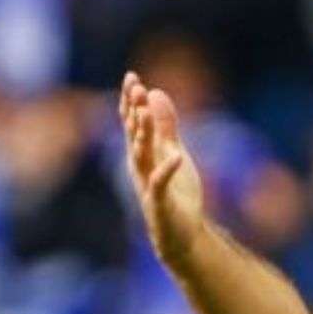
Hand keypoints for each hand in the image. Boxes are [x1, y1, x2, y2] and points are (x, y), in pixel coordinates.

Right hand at [118, 71, 206, 266]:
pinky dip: (167, 170)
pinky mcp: (159, 203)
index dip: (131, 101)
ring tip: (145, 112)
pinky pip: (161, 184)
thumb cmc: (176, 195)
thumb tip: (156, 93)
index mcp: (142, 154)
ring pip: (142, 156)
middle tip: (135, 87)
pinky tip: (176, 156)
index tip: (131, 76)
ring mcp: (147, 185)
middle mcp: (140, 168)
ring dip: (142, 134)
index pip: (133, 123)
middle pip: (134, 135)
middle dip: (134, 111)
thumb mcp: (173, 152)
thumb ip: (165, 126)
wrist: (181, 236)